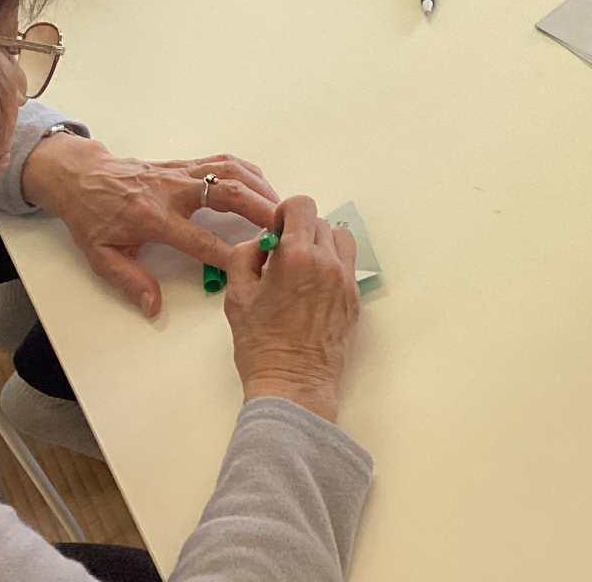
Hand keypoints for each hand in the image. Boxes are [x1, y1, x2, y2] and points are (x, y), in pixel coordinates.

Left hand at [22, 133, 282, 317]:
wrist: (80, 177)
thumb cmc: (92, 217)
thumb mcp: (101, 257)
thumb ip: (130, 282)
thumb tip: (154, 307)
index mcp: (152, 218)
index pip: (199, 239)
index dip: (227, 253)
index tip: (252, 264)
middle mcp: (171, 191)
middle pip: (225, 193)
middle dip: (259, 208)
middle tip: (285, 226)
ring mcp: (179, 172)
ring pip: (229, 171)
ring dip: (259, 187)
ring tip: (282, 207)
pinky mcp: (183, 164)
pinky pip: (222, 162)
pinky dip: (247, 172)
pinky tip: (262, 186)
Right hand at [225, 195, 358, 423]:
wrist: (292, 385)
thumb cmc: (260, 344)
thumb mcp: (237, 295)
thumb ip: (245, 256)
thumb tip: (263, 242)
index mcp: (297, 256)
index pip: (301, 206)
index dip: (285, 213)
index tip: (275, 234)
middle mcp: (328, 263)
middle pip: (320, 221)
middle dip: (299, 231)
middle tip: (283, 257)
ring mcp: (346, 281)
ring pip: (340, 239)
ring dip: (322, 244)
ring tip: (303, 269)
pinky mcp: (355, 300)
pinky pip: (347, 266)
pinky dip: (332, 266)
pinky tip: (313, 290)